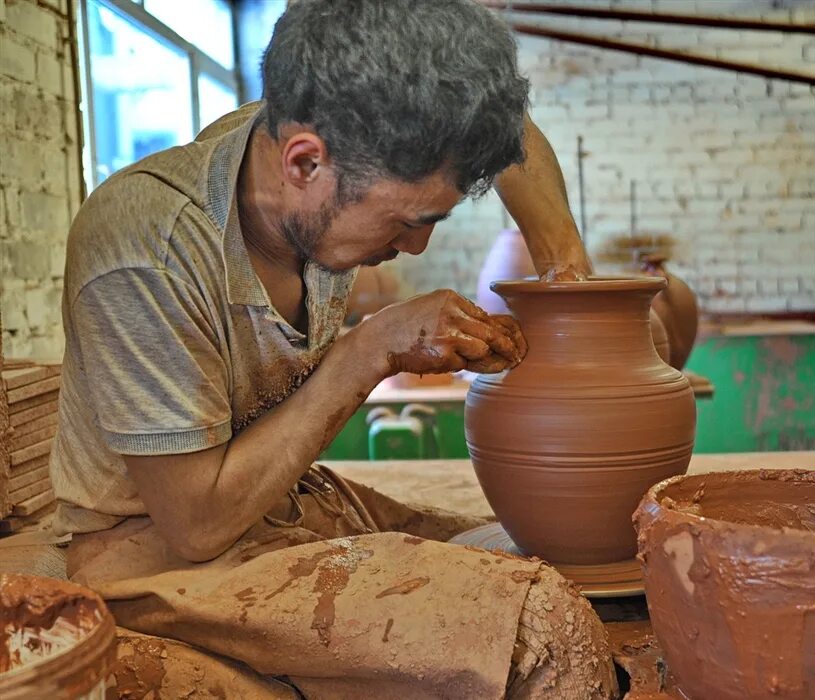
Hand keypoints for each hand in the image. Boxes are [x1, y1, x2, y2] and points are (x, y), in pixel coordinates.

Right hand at [358, 289, 526, 376]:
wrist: (380, 340)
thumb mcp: (431, 308)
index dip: (500, 330)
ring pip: (482, 348)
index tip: (512, 340)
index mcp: (450, 298)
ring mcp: (449, 332)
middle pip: (490, 331)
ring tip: (468, 360)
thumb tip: (489, 329)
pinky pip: (464, 363)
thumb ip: (457, 316)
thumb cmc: (405, 326)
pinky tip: (443, 362)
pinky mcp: (444, 353)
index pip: (484, 315)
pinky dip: (459, 366)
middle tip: (515, 356)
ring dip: (480, 358)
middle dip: (506, 346)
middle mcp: (452, 312)